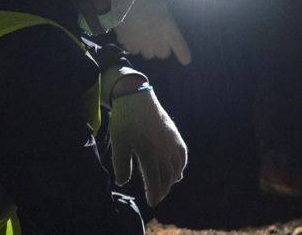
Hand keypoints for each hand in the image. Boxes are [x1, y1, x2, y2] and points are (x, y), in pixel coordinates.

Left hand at [110, 88, 187, 206]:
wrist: (137, 98)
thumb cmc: (125, 121)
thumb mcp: (118, 143)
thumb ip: (120, 164)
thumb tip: (123, 182)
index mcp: (148, 152)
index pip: (154, 180)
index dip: (154, 194)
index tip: (152, 203)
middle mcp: (163, 149)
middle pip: (167, 176)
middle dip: (163, 190)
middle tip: (157, 197)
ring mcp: (171, 141)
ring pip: (176, 167)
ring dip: (172, 180)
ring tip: (166, 187)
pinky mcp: (175, 134)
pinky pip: (182, 154)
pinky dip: (181, 166)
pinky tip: (177, 172)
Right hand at [115, 0, 190, 63]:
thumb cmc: (146, 0)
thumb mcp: (163, 10)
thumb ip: (166, 24)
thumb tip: (164, 33)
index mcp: (169, 28)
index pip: (179, 45)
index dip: (183, 54)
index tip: (186, 60)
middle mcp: (159, 40)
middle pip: (163, 54)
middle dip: (160, 48)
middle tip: (154, 37)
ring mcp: (144, 44)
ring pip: (148, 54)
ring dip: (146, 47)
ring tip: (140, 34)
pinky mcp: (130, 46)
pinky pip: (134, 50)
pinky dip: (133, 45)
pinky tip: (130, 33)